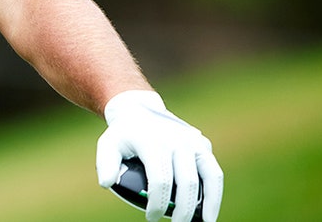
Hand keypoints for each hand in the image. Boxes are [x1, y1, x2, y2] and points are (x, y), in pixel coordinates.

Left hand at [96, 90, 222, 221]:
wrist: (139, 110)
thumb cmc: (123, 134)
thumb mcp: (108, 144)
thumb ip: (106, 164)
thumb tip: (107, 184)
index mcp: (153, 142)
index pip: (160, 179)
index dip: (157, 203)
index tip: (151, 217)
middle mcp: (177, 141)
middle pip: (186, 182)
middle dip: (183, 210)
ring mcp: (193, 142)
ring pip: (208, 176)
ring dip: (208, 204)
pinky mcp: (203, 145)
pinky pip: (214, 172)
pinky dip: (216, 193)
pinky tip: (210, 212)